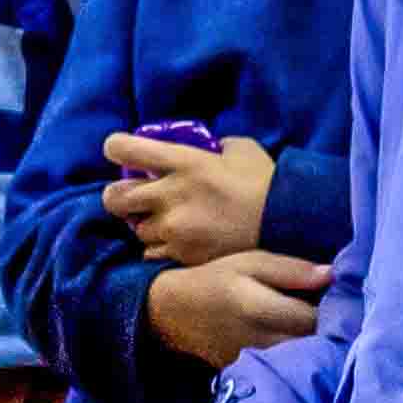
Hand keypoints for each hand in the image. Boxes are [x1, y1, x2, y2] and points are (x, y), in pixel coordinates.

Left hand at [103, 132, 278, 267]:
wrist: (288, 225)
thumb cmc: (266, 183)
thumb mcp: (241, 149)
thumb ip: (215, 146)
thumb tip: (206, 147)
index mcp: (183, 162)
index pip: (124, 149)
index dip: (116, 148)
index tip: (120, 152)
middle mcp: (170, 195)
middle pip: (115, 198)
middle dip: (118, 196)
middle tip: (133, 197)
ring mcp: (174, 229)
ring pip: (136, 229)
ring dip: (146, 225)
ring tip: (167, 223)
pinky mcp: (183, 255)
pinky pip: (153, 254)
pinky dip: (161, 249)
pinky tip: (178, 243)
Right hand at [148, 250, 331, 367]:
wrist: (176, 313)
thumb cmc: (218, 279)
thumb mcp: (251, 262)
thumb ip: (291, 270)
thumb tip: (333, 275)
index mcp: (259, 308)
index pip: (313, 318)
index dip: (338, 312)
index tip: (349, 302)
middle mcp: (258, 340)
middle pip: (311, 345)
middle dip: (332, 334)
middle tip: (347, 318)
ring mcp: (254, 362)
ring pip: (301, 361)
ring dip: (319, 349)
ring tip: (332, 332)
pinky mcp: (251, 374)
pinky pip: (286, 369)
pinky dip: (301, 359)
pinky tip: (307, 346)